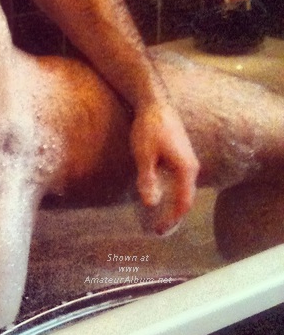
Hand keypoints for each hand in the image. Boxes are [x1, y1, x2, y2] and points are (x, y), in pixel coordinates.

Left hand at [130, 101, 198, 234]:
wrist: (155, 103)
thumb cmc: (149, 128)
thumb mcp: (144, 155)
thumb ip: (148, 179)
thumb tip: (151, 204)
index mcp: (186, 169)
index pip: (183, 203)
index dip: (172, 219)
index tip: (159, 231)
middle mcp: (191, 167)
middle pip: (186, 198)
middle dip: (173, 216)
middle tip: (158, 230)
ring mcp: (187, 160)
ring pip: (183, 189)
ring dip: (173, 205)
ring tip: (159, 218)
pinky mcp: (181, 155)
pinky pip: (179, 180)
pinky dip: (172, 192)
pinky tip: (161, 195)